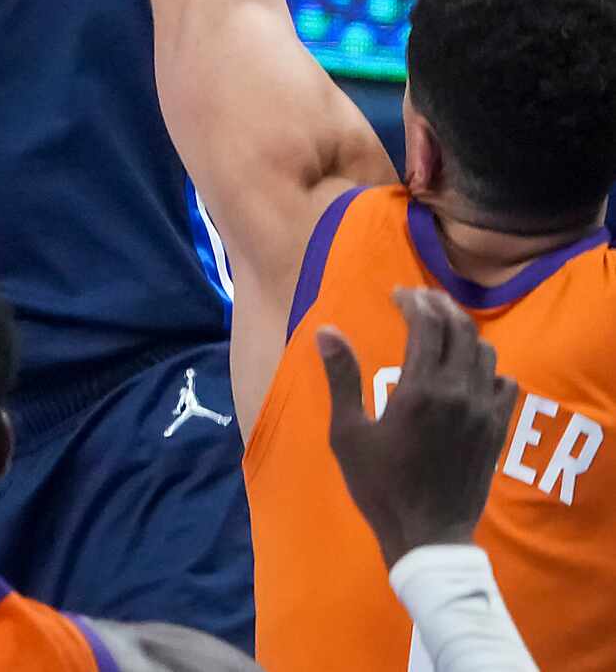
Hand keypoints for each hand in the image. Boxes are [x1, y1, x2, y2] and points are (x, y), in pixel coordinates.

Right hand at [318, 287, 518, 569]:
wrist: (427, 536)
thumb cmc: (380, 485)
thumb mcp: (348, 433)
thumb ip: (341, 377)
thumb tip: (326, 331)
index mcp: (420, 389)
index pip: (427, 324)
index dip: (413, 301)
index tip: (397, 295)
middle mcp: (458, 392)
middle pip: (460, 329)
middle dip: (439, 306)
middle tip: (420, 301)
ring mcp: (483, 411)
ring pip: (485, 352)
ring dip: (463, 333)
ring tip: (442, 332)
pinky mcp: (498, 430)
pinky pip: (505, 384)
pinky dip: (488, 368)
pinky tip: (469, 373)